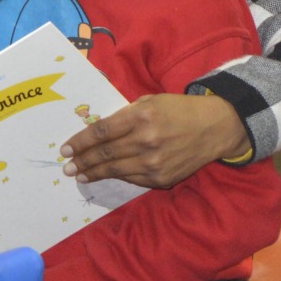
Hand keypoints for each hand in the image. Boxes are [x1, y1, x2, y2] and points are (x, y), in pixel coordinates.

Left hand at [60, 93, 250, 188]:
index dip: (79, 142)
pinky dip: (116, 176)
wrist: (215, 128)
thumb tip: (96, 131)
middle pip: (104, 153)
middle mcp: (146, 141)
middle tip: (67, 166)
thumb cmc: (178, 110)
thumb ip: (123, 115)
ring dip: (93, 173)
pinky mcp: (162, 178)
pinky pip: (132, 178)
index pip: (101, 132)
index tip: (65, 148)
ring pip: (115, 170)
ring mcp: (155, 163)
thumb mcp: (149, 102)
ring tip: (79, 174)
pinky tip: (104, 175)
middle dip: (82, 160)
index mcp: (141, 117)